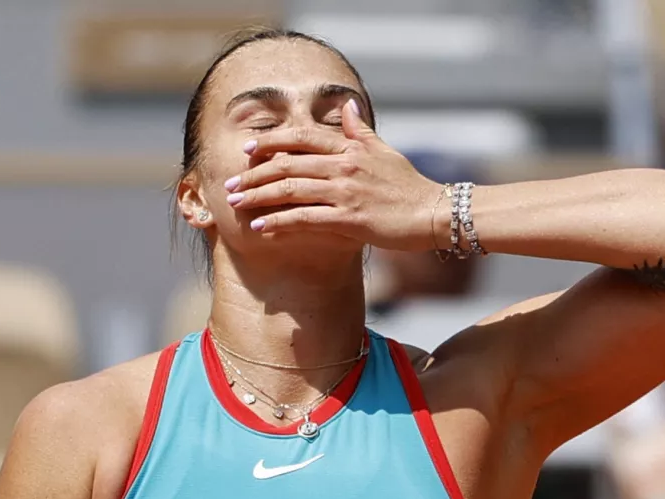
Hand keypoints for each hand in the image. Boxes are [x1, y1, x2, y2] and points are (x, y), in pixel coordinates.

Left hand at [223, 99, 444, 251]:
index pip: (301, 138)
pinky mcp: (350, 219)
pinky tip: (261, 226)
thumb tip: (346, 105)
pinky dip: (279, 222)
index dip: (270, 142)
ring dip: (258, 196)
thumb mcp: (385, 150)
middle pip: (287, 164)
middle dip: (253, 174)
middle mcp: (343, 166)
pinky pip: (305, 219)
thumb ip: (359, 130)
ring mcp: (345, 192)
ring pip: (290, 189)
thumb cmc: (409, 185)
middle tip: (230, 184)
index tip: (247, 150)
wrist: (434, 213)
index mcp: (349, 148)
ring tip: (236, 203)